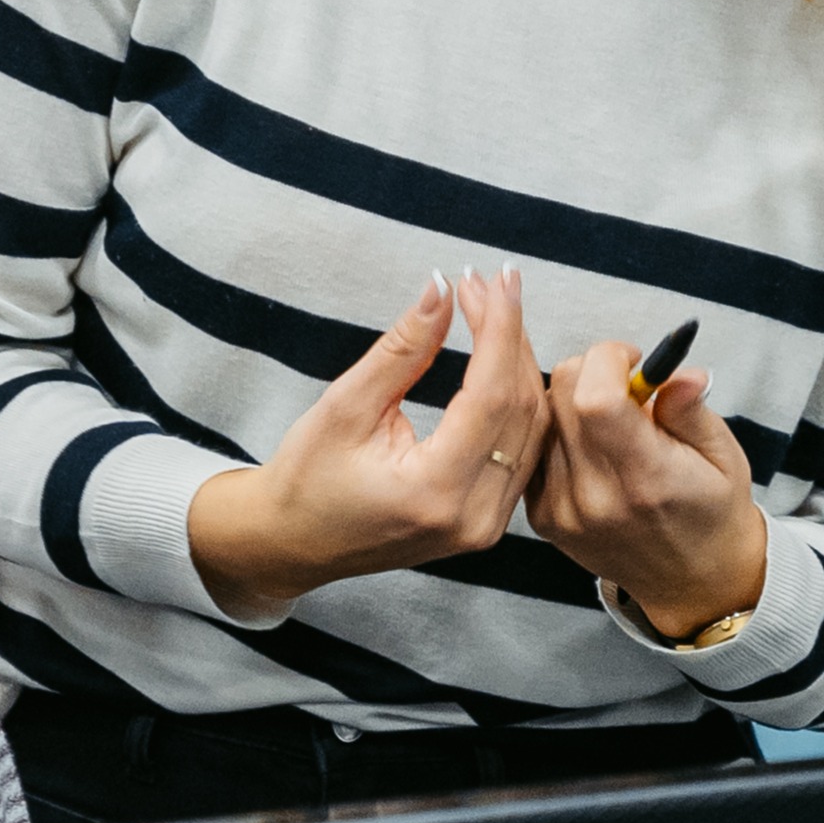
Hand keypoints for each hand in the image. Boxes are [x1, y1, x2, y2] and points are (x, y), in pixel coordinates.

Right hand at [185, 272, 548, 619]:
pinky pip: (522, 450)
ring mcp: (485, 526)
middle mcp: (473, 517)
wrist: (292, 544)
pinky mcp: (486, 521)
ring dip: (516, 363)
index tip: (496, 278)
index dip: (499, 328)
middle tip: (483, 284)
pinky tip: (498, 357)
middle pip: (521, 408)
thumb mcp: (345, 406)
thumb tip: (442, 289)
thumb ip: (401, 349)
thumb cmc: (306, 480)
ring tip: (489, 310)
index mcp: (435, 491)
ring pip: (531, 429)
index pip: (492, 394)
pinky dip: (515, 398)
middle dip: (508, 336)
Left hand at [531, 330, 765, 638]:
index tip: (633, 360)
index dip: (610, 360)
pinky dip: (561, 433)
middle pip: (563, 394)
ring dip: (574, 401)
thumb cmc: (712, 512)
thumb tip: (676, 370)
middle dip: (593, 370)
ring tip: (613, 421)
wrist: (692, 582)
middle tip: (626, 387)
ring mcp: (562, 511)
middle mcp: (595, 497)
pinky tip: (593, 447)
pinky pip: (537, 447)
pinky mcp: (543, 518)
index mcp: (645, 479)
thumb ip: (691, 410)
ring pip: (544, 416)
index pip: (596, 397)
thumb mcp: (724, 457)